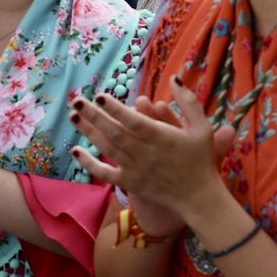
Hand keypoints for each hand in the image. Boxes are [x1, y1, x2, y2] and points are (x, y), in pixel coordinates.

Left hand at [70, 80, 237, 229]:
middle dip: (94, 116)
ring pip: (108, 148)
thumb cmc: (200, 160)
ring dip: (89, 132)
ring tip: (73, 116)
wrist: (199, 197)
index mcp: (163, 137)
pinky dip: (89, 164)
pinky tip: (75, 151)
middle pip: (115, 132)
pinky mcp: (131, 184)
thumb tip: (174, 78)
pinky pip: (106, 174)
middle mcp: (146, 153)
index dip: (115, 109)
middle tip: (76, 101)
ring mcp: (136, 170)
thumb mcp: (202, 127)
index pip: (134, 121)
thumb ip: (189, 102)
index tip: (99, 96)